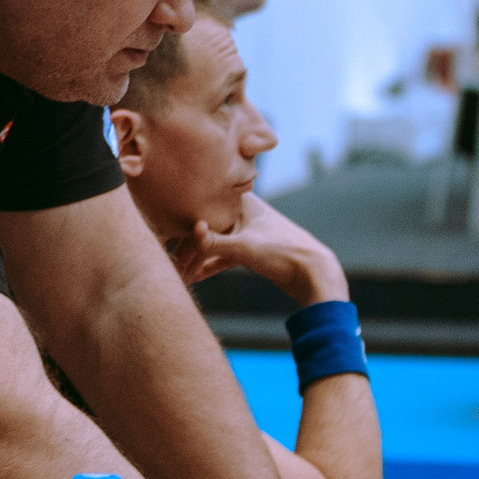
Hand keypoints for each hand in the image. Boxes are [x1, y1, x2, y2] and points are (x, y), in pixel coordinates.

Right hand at [174, 192, 347, 303]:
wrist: (313, 273)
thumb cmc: (282, 252)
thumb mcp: (244, 247)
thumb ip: (214, 242)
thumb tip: (191, 231)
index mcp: (240, 201)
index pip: (202, 208)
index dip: (181, 226)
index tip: (164, 243)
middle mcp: (242, 212)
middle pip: (205, 228)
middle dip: (186, 248)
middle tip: (170, 266)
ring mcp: (247, 231)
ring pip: (214, 243)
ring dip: (197, 259)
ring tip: (179, 275)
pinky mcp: (252, 250)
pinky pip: (223, 256)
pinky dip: (210, 265)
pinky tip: (195, 277)